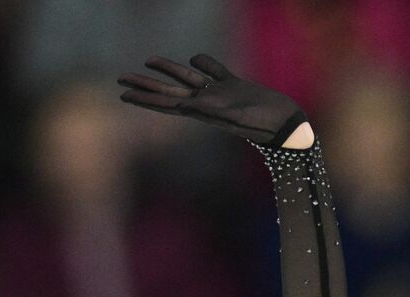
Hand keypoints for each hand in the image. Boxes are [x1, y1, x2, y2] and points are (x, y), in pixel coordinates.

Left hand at [117, 54, 306, 146]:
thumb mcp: (237, 116)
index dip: (145, 99)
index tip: (124, 95)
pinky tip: (195, 58)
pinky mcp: (234, 85)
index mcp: (204, 110)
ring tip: (147, 61)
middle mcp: (207, 102)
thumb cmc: (264, 124)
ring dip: (167, 69)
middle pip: (169, 91)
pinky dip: (203, 62)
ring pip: (188, 77)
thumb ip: (214, 108)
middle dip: (145, 85)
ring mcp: (220, 94)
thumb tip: (191, 101)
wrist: (287, 125)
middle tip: (121, 79)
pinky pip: (213, 71)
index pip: (167, 103)